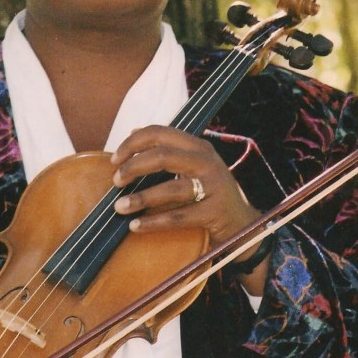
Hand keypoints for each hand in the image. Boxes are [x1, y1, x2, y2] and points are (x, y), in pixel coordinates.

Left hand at [110, 126, 268, 293]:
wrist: (242, 223)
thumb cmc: (209, 193)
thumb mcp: (193, 166)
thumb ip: (168, 150)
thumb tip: (134, 131)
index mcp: (198, 147)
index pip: (160, 133)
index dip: (132, 143)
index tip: (114, 159)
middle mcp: (207, 162)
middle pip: (163, 156)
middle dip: (133, 167)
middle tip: (116, 181)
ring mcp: (213, 187)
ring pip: (170, 189)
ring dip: (140, 198)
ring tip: (119, 207)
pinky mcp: (214, 212)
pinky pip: (177, 217)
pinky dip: (153, 222)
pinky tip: (135, 226)